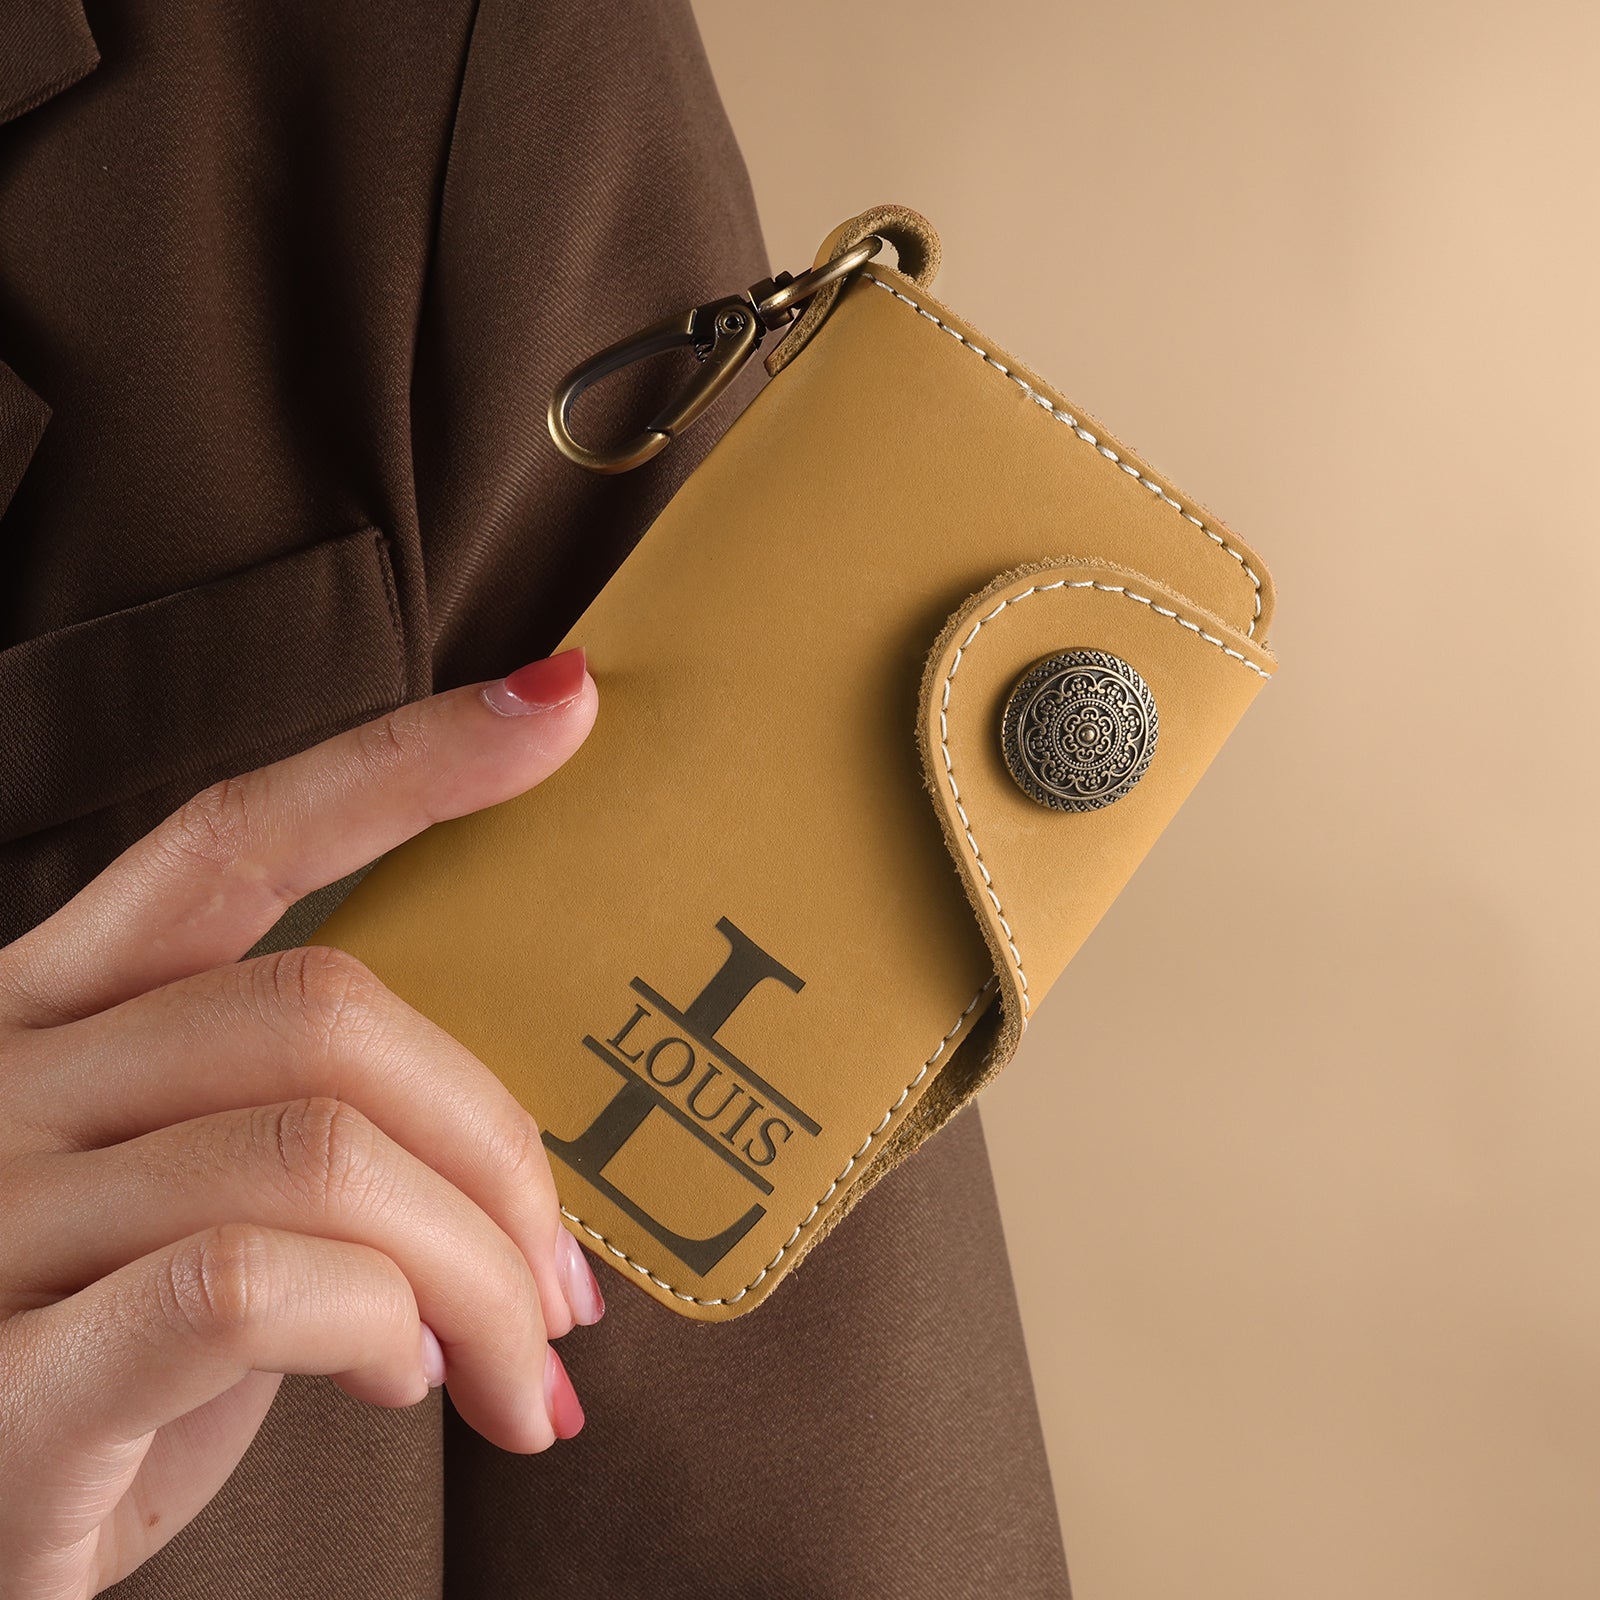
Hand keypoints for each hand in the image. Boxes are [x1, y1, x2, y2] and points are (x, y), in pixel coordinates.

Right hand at [0, 647, 606, 1597]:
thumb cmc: (103, 1380)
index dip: (404, 762)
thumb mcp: (193, 1210)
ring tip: (507, 1361)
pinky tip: (402, 1381)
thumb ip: (307, 1129)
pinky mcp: (3, 1388)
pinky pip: (247, 1283)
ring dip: (474, 1267)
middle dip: (496, 1144)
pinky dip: (377, 1323)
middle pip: (323, 1010)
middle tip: (562, 1278)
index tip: (563, 700)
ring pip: (319, 1151)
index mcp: (57, 1015)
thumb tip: (524, 1153)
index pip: (233, 841)